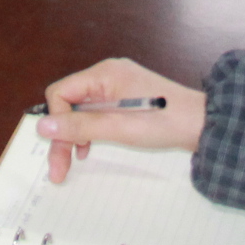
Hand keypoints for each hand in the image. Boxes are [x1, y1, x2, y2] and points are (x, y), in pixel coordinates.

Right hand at [36, 58, 206, 183]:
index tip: (61, 150)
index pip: (61, 93)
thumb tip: (42, 126)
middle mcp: (107, 75)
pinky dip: (89, 131)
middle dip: (61, 135)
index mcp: (104, 74)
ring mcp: (116, 86)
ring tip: (72, 163)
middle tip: (58, 170)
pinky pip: (95, 113)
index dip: (57, 121)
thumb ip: (80, 127)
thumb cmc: (164, 123)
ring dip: (73, 136)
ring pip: (80, 110)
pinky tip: (90, 149)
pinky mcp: (124, 98)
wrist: (202, 124)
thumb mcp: (118, 128)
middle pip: (68, 103)